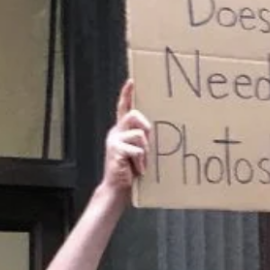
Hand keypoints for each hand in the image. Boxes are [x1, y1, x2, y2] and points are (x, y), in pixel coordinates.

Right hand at [102, 80, 151, 195]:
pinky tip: (137, 170)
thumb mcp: (140, 151)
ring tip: (141, 163)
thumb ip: (144, 138)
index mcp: (122, 130)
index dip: (127, 94)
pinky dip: (141, 161)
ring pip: (139, 134)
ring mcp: (114, 140)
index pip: (123, 107)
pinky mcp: (116, 150)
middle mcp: (116, 132)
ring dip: (145, 151)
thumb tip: (154, 131)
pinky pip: (137, 150)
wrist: (118, 188)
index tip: (132, 81)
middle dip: (145, 127)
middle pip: (134, 115)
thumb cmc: (132, 170)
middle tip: (147, 145)